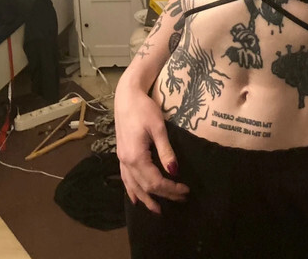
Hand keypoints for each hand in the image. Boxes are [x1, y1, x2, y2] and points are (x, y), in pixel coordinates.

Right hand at [114, 81, 188, 214]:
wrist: (126, 96)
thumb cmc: (144, 108)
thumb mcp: (158, 127)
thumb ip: (166, 150)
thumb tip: (174, 171)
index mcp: (136, 157)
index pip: (155, 181)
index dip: (171, 188)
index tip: (186, 190)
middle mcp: (126, 162)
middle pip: (145, 186)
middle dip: (163, 195)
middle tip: (181, 199)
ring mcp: (122, 159)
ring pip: (133, 186)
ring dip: (146, 199)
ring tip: (158, 210)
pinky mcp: (121, 155)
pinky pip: (125, 179)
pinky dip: (131, 191)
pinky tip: (135, 198)